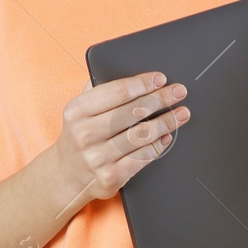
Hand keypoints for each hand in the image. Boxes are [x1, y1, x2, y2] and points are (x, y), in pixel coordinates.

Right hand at [51, 72, 189, 203]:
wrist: (67, 174)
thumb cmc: (79, 134)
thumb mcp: (79, 109)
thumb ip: (97, 89)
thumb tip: (129, 71)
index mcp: (77, 110)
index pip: (118, 91)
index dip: (143, 83)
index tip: (160, 78)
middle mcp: (86, 133)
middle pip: (133, 111)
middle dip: (161, 99)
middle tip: (178, 92)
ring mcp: (98, 157)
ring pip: (142, 135)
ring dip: (166, 122)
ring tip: (181, 113)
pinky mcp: (110, 176)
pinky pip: (142, 157)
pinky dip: (158, 145)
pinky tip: (166, 136)